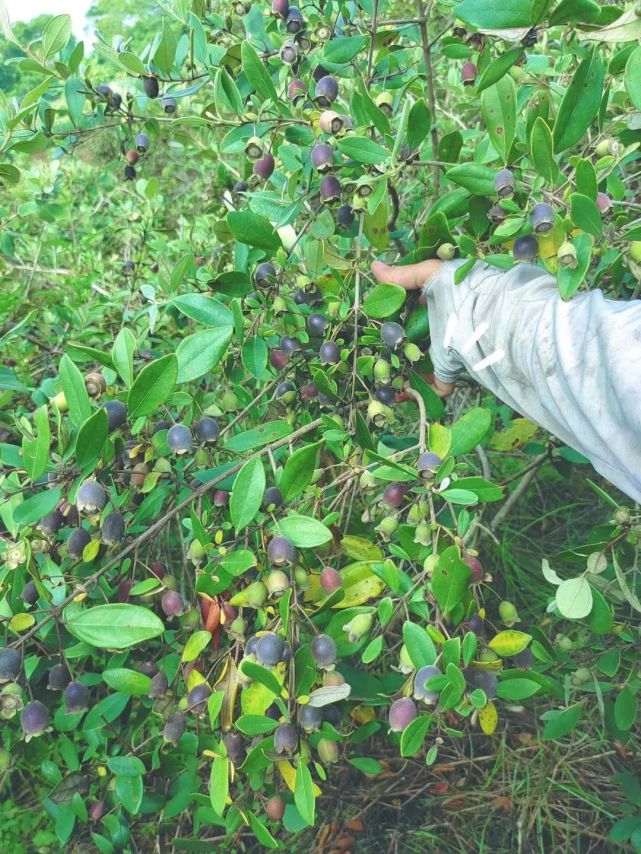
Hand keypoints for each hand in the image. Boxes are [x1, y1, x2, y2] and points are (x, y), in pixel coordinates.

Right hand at [370, 257, 453, 398]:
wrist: (487, 317)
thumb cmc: (461, 290)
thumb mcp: (431, 275)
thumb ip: (403, 275)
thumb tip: (374, 267)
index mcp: (438, 304)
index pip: (413, 310)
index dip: (396, 314)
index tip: (377, 318)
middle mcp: (440, 327)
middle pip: (414, 338)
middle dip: (397, 345)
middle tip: (374, 350)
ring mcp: (445, 350)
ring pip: (422, 362)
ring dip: (405, 368)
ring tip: (382, 373)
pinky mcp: (449, 370)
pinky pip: (435, 386)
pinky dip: (422, 391)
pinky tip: (403, 392)